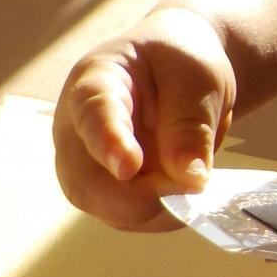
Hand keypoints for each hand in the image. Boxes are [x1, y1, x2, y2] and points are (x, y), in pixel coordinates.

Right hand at [53, 5, 235, 230]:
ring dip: (161, 206)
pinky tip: (186, 184)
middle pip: (87, 182)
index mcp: (96, 81)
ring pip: (111, 209)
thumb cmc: (180, 61)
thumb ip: (192, 122)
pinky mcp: (106, 191)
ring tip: (196, 172)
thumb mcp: (199, 76)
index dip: (108, 143)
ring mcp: (86, 165)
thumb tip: (189, 178)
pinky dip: (166, 210)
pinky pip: (133, 216)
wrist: (175, 69)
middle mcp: (76, 130)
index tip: (128, 166)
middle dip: (142, 198)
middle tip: (193, 187)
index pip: (93, 114)